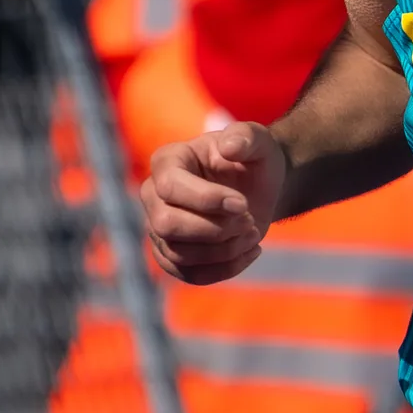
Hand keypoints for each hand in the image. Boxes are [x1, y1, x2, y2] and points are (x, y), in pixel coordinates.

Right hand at [142, 122, 287, 284]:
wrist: (259, 188)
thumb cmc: (253, 160)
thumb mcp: (258, 142)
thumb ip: (246, 137)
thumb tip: (229, 146)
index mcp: (167, 161)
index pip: (170, 187)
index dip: (208, 201)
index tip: (243, 204)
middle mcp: (153, 195)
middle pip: (166, 225)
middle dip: (214, 229)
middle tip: (249, 220)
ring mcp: (160, 229)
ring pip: (180, 255)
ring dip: (225, 250)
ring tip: (253, 233)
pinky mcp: (174, 256)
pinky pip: (191, 275)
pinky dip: (225, 269)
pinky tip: (250, 252)